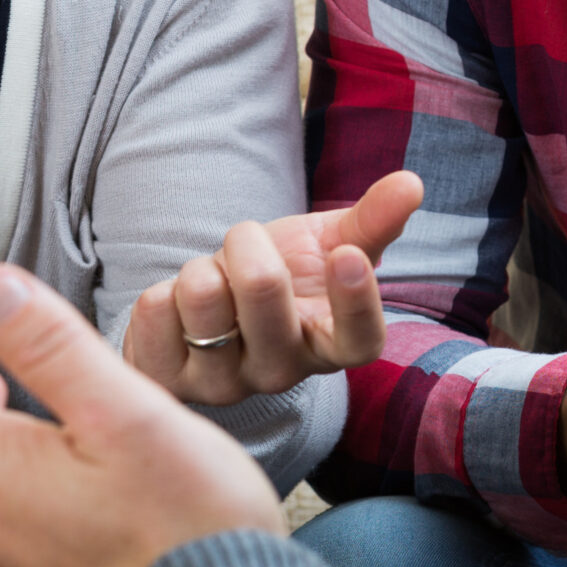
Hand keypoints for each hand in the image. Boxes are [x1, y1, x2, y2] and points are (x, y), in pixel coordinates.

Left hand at [123, 171, 422, 405]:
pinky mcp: (168, 383)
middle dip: (248, 244)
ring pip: (204, 301)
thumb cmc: (281, 277)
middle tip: (244, 241)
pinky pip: (154, 313)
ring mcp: (222, 385)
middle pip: (265, 298)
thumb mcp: (325, 245)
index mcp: (329, 343)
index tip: (348, 254)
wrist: (211, 312)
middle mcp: (281, 374)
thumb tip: (412, 182)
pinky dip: (163, 292)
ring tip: (211, 283)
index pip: (360, 340)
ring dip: (202, 268)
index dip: (357, 302)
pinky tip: (176, 310)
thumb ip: (372, 221)